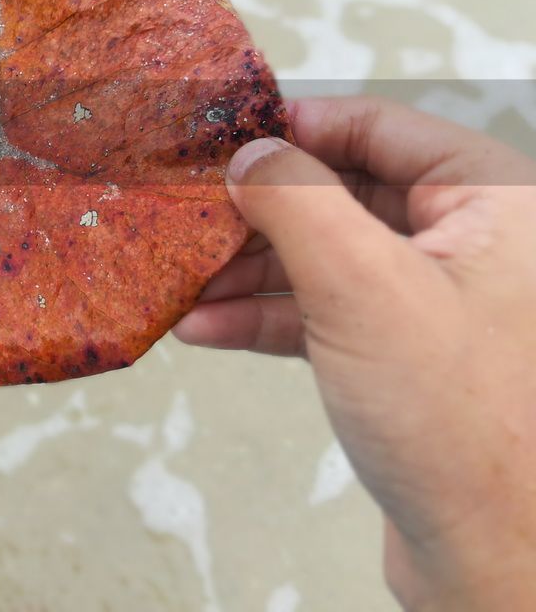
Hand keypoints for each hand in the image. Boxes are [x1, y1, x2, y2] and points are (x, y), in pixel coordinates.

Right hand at [175, 97, 535, 608]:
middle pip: (343, 193)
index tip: (228, 136)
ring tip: (182, 280)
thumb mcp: (359, 286)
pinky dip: (266, 317)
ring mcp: (435, 301)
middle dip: (260, 211)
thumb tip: (248, 152)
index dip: (298, 125)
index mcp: (493, 201)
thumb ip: (296, 201)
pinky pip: (324, 312)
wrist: (492, 550)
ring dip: (248, 270)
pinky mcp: (403, 355)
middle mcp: (470, 243)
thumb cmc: (456, 419)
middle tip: (190, 214)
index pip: (381, 126)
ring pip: (325, 256)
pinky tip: (206, 327)